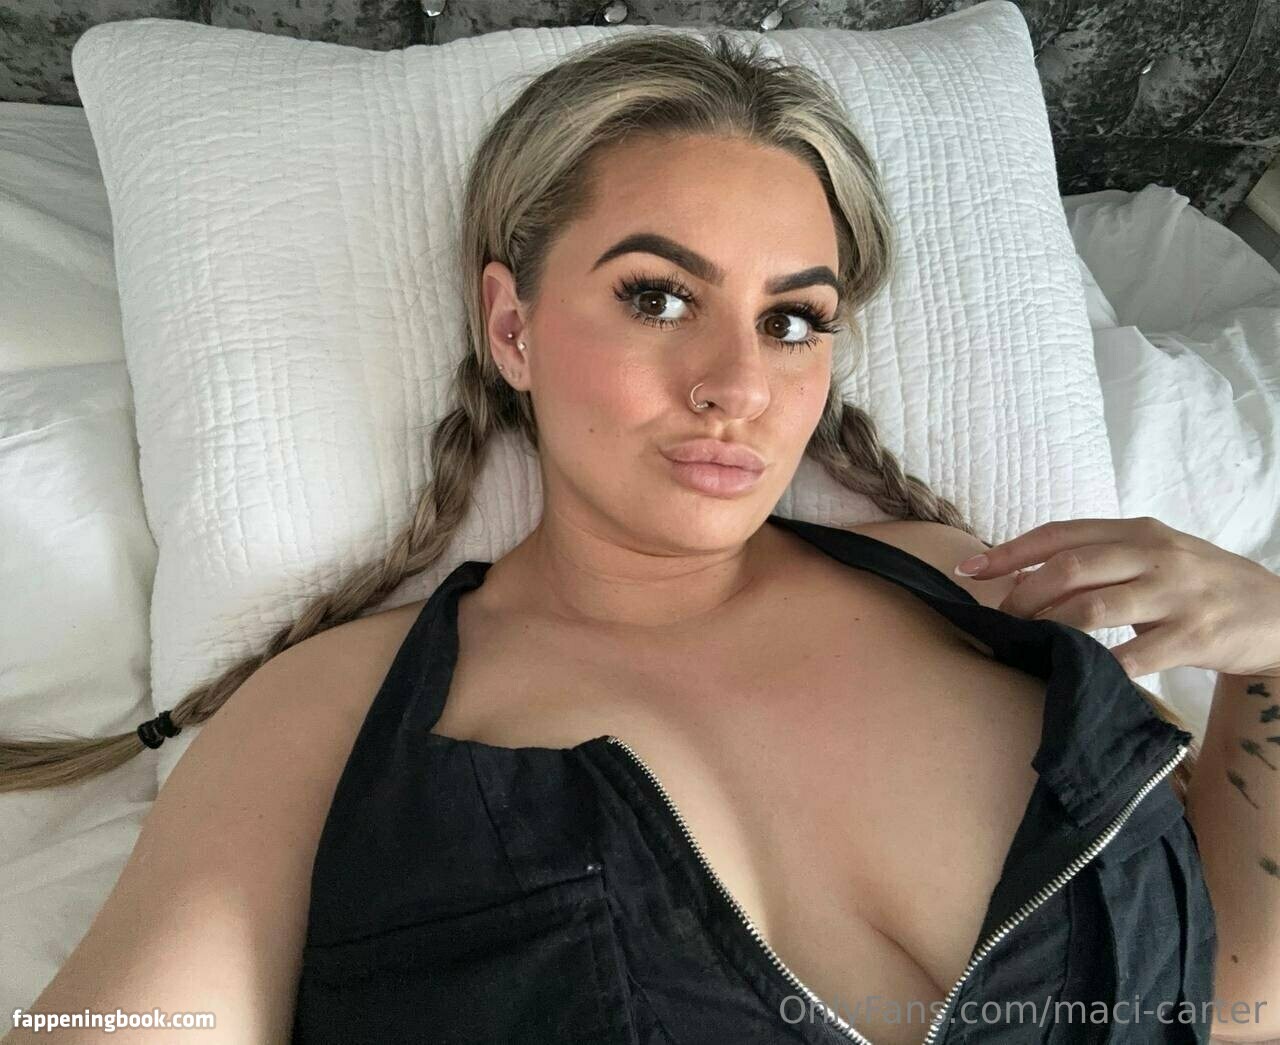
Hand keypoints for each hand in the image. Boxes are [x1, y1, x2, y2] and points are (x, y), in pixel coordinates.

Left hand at [955, 517, 1279, 679]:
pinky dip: (1100, 664)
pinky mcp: (1196, 635)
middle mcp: (1155, 555)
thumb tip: (1024, 575)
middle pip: (1070, 567)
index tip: (970, 570)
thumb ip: (1099, 559)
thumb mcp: (1153, 556)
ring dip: (1051, 627)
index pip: (1060, 534)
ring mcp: (1177, 594)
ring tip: (1029, 642)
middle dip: (1024, 594)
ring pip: (1095, 607)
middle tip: (1001, 619)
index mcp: (1137, 531)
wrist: (1278, 614)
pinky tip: (1077, 672)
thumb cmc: (1199, 584)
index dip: (1010, 552)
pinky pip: (1137, 653)